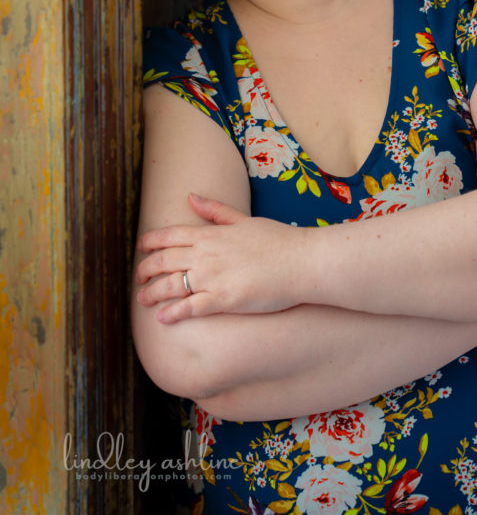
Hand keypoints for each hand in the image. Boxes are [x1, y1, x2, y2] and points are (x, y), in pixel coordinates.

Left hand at [135, 193, 303, 322]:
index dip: (151, 241)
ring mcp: (213, 278)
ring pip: (171, 285)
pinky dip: (172, 313)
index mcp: (211, 234)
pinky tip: (162, 318)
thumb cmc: (278, 240)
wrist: (301, 262)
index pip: (171, 235)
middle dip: (145, 268)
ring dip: (152, 292)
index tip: (141, 247)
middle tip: (138, 276)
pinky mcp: (223, 300)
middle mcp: (206, 255)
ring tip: (142, 299)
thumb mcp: (244, 219)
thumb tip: (191, 197)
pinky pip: (189, 308)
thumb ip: (215, 210)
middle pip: (164, 260)